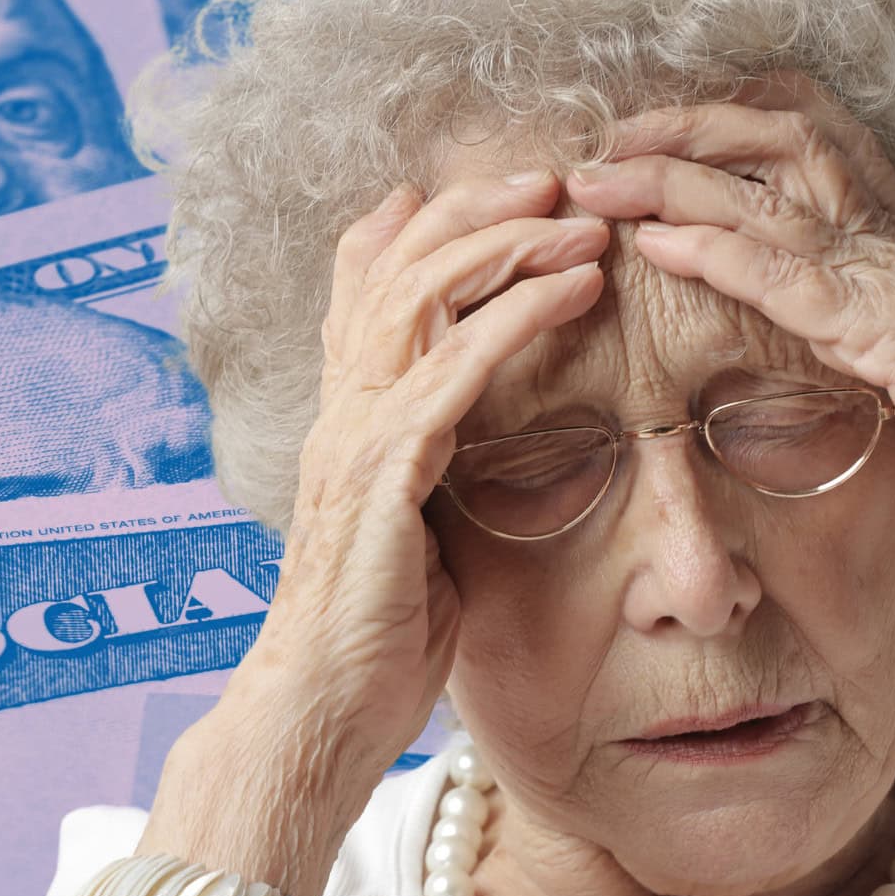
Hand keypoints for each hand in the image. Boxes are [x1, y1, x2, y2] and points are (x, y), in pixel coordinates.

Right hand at [140, 173, 608, 895]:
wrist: (316, 717)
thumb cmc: (373, 645)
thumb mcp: (415, 540)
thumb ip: (438, 478)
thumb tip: (485, 452)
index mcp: (346, 424)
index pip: (366, 291)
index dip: (419, 228)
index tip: (497, 194)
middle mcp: (340, 414)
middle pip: (393, 268)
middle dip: (474, 209)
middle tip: (551, 178)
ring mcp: (353, 441)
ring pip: (421, 298)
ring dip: (506, 244)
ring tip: (578, 217)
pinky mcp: (381, 479)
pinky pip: (451, 372)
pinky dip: (514, 318)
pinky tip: (571, 289)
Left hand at [560, 73, 894, 539]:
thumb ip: (892, 389)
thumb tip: (889, 432)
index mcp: (890, 248)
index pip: (805, 153)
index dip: (731, 137)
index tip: (666, 142)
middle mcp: (877, 239)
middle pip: (770, 143)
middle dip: (682, 132)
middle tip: (610, 140)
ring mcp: (872, 272)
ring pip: (755, 194)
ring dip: (666, 181)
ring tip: (597, 177)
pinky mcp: (871, 319)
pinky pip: (777, 269)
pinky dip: (710, 250)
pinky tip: (653, 241)